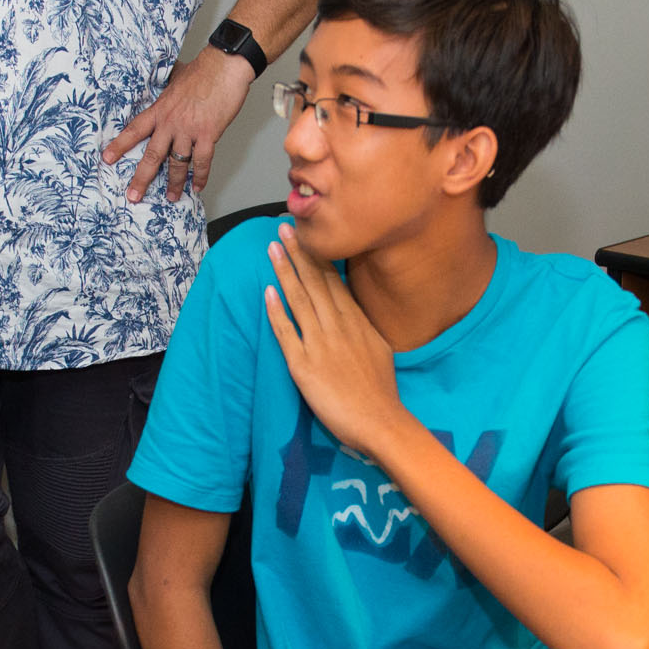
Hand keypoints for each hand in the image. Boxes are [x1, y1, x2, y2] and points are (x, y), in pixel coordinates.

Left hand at [104, 51, 256, 202]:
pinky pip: (202, 161)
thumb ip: (168, 88)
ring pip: (177, 163)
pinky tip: (197, 186)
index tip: (107, 158)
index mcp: (160, 109)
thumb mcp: (176, 79)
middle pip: (152, 155)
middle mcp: (171, 122)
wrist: (224, 67)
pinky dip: (200, 176)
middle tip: (133, 196)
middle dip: (141, 179)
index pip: (134, 130)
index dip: (120, 145)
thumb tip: (166, 83)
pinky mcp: (208, 134)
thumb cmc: (203, 71)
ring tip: (171, 197)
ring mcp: (189, 130)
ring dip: (173, 183)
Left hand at [264, 229, 412, 457]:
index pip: (334, 281)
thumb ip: (363, 326)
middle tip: (284, 226)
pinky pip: (286, 333)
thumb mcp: (379, 347)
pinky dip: (277, 312)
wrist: (381, 422)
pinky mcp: (304, 366)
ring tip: (273, 248)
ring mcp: (320, 344)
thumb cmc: (380, 390)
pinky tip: (267, 293)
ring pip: (300, 300)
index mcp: (356, 321)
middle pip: (315, 282)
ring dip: (285, 272)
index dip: (317, 256)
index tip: (307, 234)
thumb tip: (351, 311)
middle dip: (299, 252)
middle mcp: (338, 326)